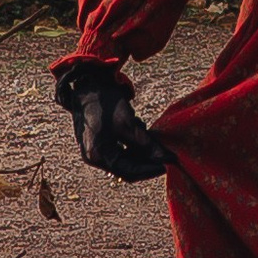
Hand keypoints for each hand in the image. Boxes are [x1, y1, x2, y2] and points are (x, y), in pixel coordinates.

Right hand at [53, 57, 170, 182]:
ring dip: (140, 151)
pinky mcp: (97, 142)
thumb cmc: (107, 104)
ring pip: (123, 158)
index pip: (129, 172)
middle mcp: (94, 158)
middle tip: (165, 154)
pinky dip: (131, 144)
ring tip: (151, 137)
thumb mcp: (129, 124)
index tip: (168, 164)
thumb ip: (147, 145)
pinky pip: (118, 150)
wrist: (89, 86)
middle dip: (146, 160)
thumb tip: (167, 159)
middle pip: (126, 167)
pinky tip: (139, 129)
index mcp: (99, 156)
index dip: (150, 169)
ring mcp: (94, 150)